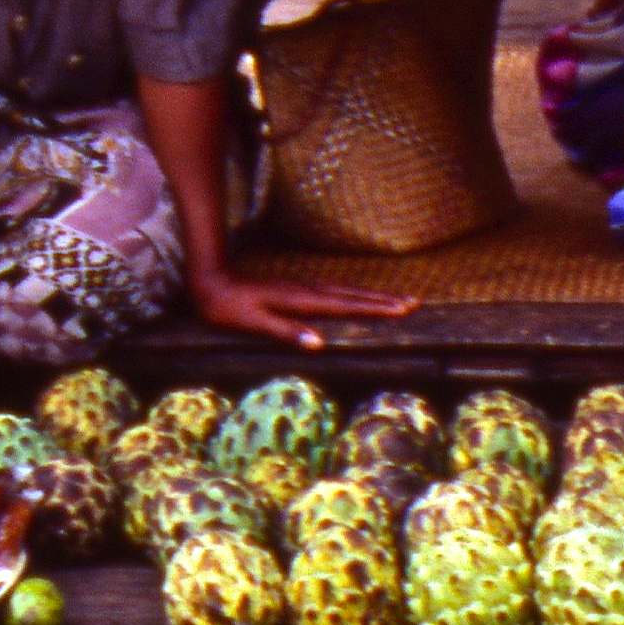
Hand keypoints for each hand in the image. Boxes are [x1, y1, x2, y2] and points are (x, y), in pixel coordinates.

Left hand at [191, 271, 420, 350]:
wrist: (209, 281)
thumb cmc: (228, 307)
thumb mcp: (254, 323)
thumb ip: (286, 332)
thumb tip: (319, 343)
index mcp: (301, 301)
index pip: (346, 306)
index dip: (375, 308)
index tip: (402, 309)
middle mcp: (306, 291)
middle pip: (352, 295)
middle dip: (383, 300)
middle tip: (413, 303)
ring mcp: (301, 287)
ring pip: (345, 291)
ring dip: (371, 295)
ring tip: (394, 299)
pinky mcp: (295, 288)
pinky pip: (333, 291)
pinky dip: (352, 294)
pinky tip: (354, 297)